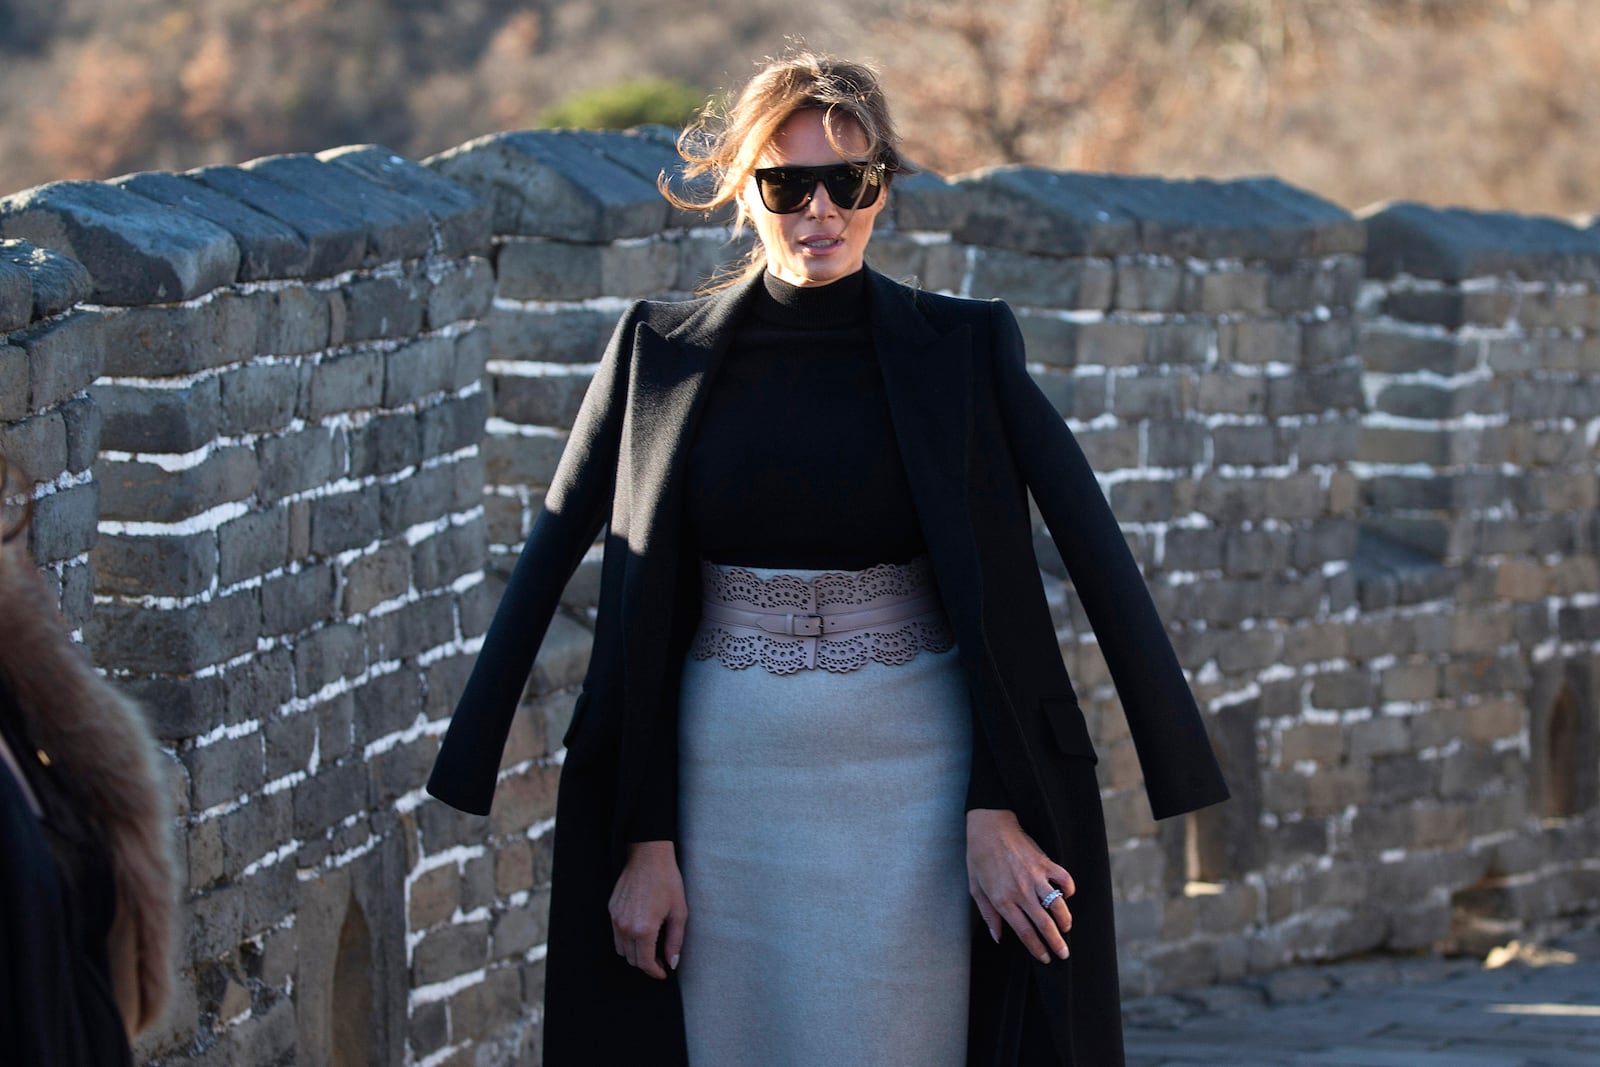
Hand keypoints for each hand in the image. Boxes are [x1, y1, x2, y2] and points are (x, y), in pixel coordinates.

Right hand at [608, 840, 687, 978]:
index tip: (664, 973)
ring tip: (650, 947)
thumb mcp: (679, 912)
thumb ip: (675, 941)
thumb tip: (672, 962)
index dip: (656, 972)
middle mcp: (625, 926)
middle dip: (646, 964)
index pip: (646, 963)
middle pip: (632, 959)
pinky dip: (626, 939)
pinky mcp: (611, 910)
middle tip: (660, 960)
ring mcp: (615, 918)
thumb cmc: (667, 881)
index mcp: (643, 929)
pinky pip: (616, 934)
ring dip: (634, 953)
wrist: (648, 856)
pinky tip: (640, 931)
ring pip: (621, 949)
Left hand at [966, 808, 1074, 963]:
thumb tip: (998, 937)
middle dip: (1056, 944)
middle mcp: (1021, 892)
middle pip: (1044, 925)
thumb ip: (988, 915)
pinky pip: (1064, 880)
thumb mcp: (975, 888)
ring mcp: (1035, 877)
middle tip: (1064, 954)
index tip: (1045, 958)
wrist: (990, 826)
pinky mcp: (1045, 863)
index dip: (1037, 949)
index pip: (1025, 933)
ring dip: (1065, 922)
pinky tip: (1066, 896)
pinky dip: (1068, 890)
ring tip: (1066, 929)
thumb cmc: (979, 857)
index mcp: (1003, 900)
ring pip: (1058, 907)